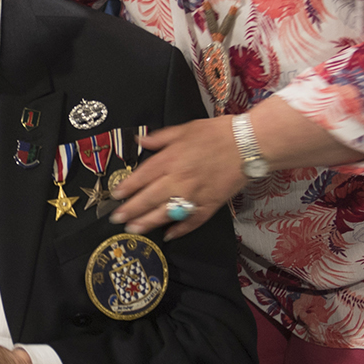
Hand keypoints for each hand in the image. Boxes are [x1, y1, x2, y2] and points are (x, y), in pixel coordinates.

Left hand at [113, 116, 244, 240]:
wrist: (248, 144)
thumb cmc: (216, 133)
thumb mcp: (185, 129)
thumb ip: (161, 138)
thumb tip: (140, 140)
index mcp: (170, 159)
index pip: (142, 177)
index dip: (126, 188)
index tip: (116, 195)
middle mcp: (179, 179)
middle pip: (149, 198)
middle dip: (130, 210)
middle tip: (117, 219)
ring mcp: (194, 195)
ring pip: (166, 213)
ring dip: (148, 223)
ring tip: (134, 229)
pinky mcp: (210, 205)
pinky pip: (192, 221)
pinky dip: (180, 229)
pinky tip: (169, 235)